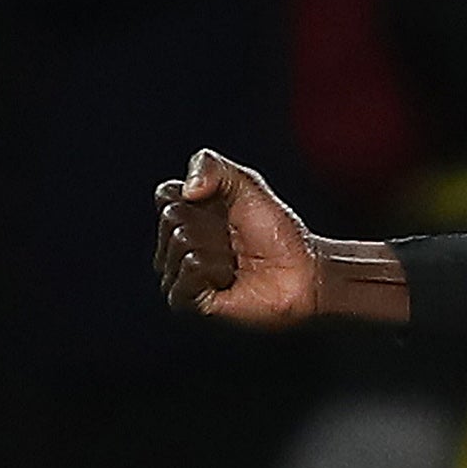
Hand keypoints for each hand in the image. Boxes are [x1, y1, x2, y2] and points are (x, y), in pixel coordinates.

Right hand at [155, 149, 320, 326]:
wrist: (301, 271)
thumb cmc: (275, 231)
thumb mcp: (247, 184)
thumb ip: (212, 166)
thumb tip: (187, 190)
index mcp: (184, 215)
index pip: (165, 195)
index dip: (199, 195)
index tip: (226, 207)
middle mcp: (174, 245)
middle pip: (172, 218)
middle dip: (212, 223)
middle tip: (234, 238)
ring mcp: (178, 274)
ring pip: (181, 243)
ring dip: (218, 248)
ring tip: (234, 260)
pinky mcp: (188, 301)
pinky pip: (189, 270)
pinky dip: (214, 268)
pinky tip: (228, 277)